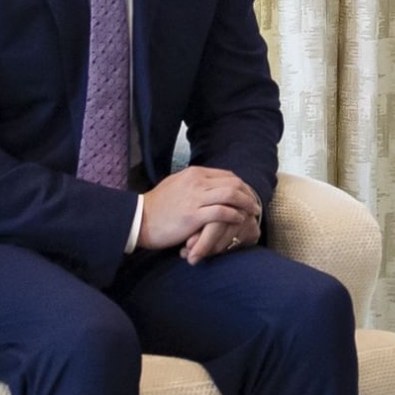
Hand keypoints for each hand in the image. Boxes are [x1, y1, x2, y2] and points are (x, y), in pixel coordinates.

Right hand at [141, 165, 260, 255]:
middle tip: (256, 205)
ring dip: (246, 204)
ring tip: (253, 213)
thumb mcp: (177, 185)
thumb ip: (195, 183)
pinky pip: (222, 212)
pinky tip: (239, 220)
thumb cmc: (157, 206)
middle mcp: (197, 182)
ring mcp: (195, 198)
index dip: (242, 186)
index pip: (227, 175)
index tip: (249, 196)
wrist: (139, 220)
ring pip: (231, 195)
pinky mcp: (193, 215)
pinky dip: (234, 216)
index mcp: (194, 173)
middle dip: (248, 194)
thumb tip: (211, 185)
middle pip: (233, 183)